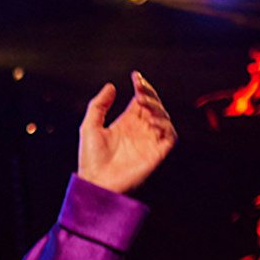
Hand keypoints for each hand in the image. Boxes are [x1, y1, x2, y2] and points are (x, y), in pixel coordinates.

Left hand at [76, 72, 176, 194]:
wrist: (95, 182)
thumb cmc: (91, 159)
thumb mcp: (90, 126)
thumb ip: (99, 105)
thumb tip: (111, 86)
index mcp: (126, 123)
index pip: (140, 100)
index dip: (141, 87)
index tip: (135, 76)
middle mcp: (140, 130)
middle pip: (153, 105)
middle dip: (149, 94)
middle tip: (140, 88)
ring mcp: (149, 141)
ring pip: (164, 117)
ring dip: (156, 107)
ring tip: (143, 102)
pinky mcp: (157, 153)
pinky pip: (170, 136)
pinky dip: (165, 125)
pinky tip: (152, 120)